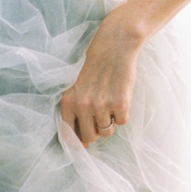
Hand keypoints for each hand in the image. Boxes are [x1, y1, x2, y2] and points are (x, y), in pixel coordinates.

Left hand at [60, 8, 143, 147]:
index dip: (76, 143)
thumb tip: (83, 142)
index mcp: (68, 102)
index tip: (83, 145)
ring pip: (107, 132)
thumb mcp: (76, 87)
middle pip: (90, 137)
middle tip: (101, 118)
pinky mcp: (120, 104)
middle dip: (96, 132)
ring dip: (110, 122)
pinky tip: (120, 98)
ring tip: (110, 104)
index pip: (68, 135)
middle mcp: (83, 106)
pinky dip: (122, 114)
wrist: (114, 46)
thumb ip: (75, 112)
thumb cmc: (95, 67)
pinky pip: (122, 122)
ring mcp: (101, 106)